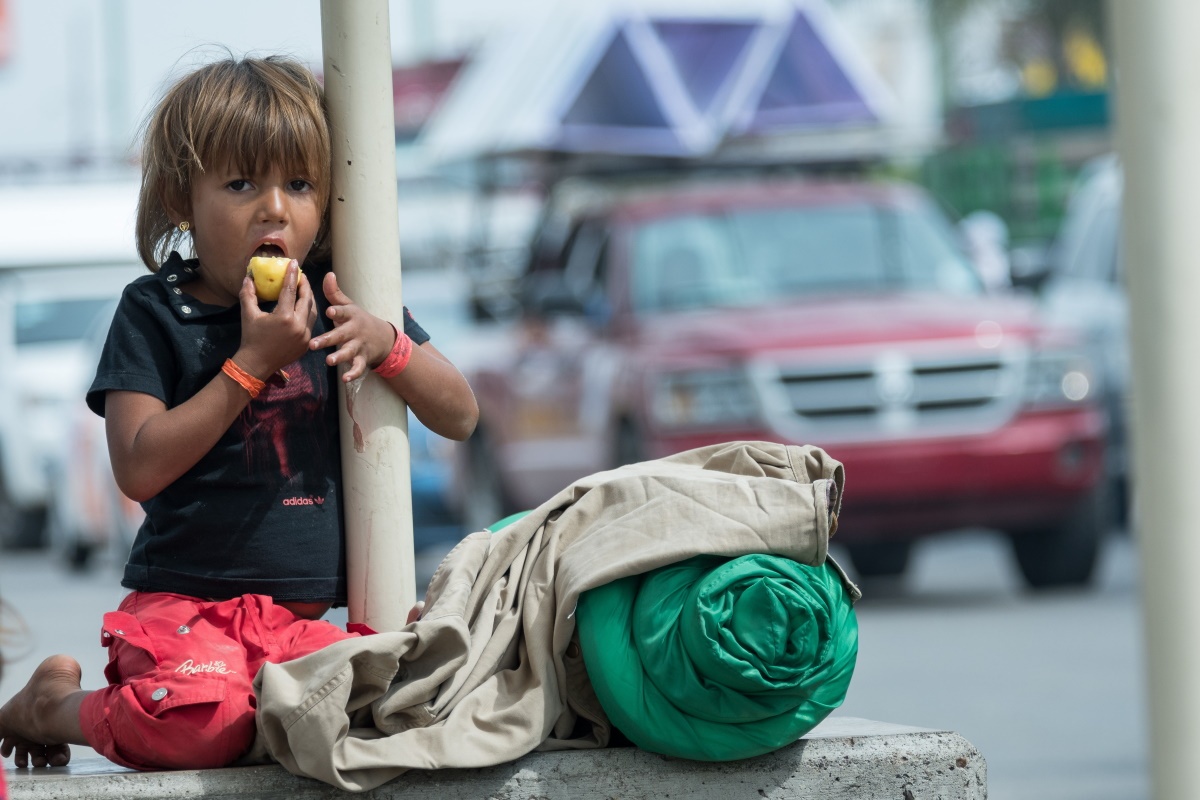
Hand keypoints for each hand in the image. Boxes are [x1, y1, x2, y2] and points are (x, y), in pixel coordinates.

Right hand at [234, 260, 316, 377]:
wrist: (257, 364)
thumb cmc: (251, 338)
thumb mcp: (248, 315)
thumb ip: (248, 294)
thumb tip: (248, 278)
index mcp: (284, 317)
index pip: (290, 291)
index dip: (292, 275)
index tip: (294, 263)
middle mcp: (299, 326)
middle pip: (307, 299)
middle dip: (305, 285)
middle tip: (301, 275)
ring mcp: (305, 336)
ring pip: (312, 311)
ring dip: (309, 298)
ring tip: (303, 288)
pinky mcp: (307, 343)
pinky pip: (311, 323)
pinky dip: (308, 313)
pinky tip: (303, 306)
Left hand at [309, 272, 394, 381]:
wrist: (383, 338)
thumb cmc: (358, 320)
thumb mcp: (349, 306)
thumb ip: (335, 293)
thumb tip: (327, 274)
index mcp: (350, 316)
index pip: (342, 313)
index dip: (336, 312)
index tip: (328, 312)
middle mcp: (354, 331)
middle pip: (340, 335)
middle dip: (327, 339)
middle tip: (312, 344)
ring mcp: (359, 346)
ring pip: (348, 352)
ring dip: (339, 357)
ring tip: (329, 361)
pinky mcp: (363, 359)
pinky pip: (358, 368)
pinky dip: (353, 373)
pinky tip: (345, 379)